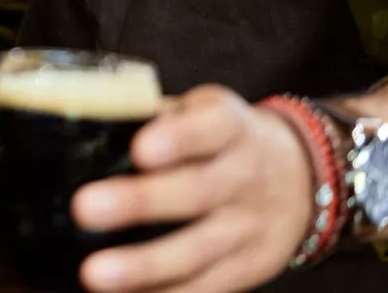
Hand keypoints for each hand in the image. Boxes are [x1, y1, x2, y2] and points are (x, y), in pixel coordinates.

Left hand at [72, 85, 313, 291]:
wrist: (301, 176)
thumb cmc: (221, 139)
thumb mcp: (201, 112)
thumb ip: (154, 114)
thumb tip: (85, 113)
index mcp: (232, 126)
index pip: (212, 127)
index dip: (180, 138)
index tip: (140, 148)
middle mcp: (246, 176)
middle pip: (198, 191)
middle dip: (141, 202)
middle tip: (85, 207)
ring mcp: (250, 227)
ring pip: (199, 250)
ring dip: (144, 265)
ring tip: (95, 274)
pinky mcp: (250, 267)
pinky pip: (206, 286)